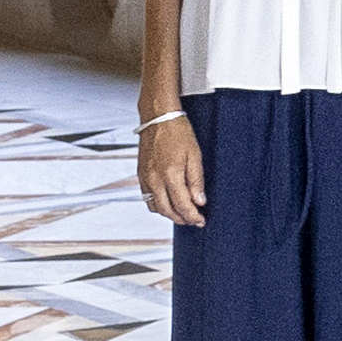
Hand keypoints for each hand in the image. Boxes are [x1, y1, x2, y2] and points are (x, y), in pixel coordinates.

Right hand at [135, 109, 205, 227]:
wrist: (158, 118)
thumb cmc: (178, 132)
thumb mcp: (195, 155)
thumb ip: (196, 181)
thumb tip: (199, 201)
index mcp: (170, 174)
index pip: (182, 205)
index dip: (193, 216)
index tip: (201, 221)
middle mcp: (154, 179)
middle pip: (167, 210)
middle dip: (182, 219)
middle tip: (194, 220)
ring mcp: (145, 178)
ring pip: (155, 207)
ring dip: (169, 214)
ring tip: (183, 213)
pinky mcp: (140, 175)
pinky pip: (147, 197)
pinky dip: (158, 205)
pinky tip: (169, 201)